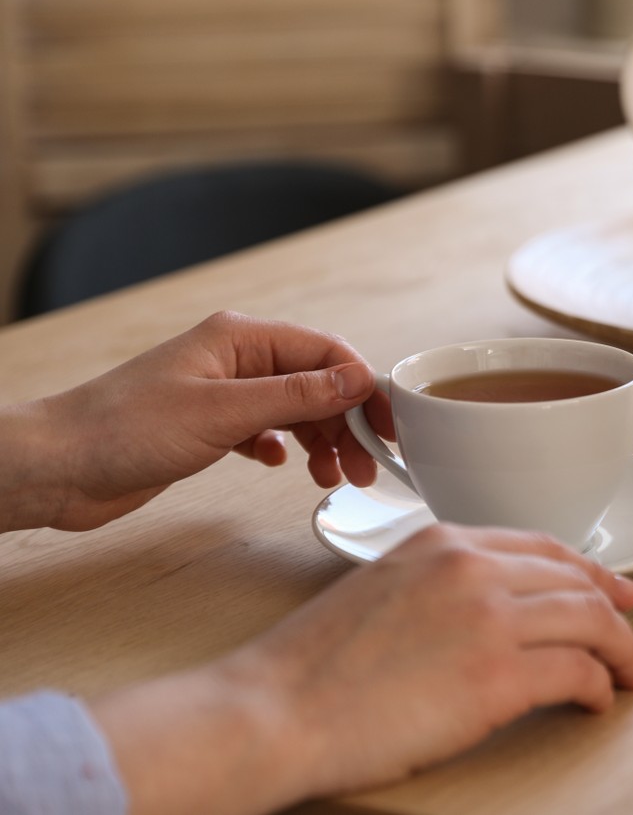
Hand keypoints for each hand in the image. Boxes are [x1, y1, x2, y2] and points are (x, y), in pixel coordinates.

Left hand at [14, 310, 391, 531]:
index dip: (364, 387)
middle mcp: (236, 359)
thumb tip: (356, 381)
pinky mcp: (209, 426)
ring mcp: (223, 392)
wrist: (58, 467)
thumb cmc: (123, 430)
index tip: (390, 427)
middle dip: (348, 422)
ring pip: (296, 409)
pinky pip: (268, 429)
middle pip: (316, 383)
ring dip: (323, 440)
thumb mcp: (221, 413)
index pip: (326, 353)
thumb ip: (295, 397)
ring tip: (333, 477)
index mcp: (241, 338)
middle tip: (366, 466)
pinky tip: (284, 466)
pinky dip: (286, 448)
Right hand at [91, 525, 632, 814]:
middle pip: (575, 579)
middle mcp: (472, 568)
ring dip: (621, 649)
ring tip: (630, 673)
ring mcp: (489, 618)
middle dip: (614, 608)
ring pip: (590, 620)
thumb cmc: (311, 667)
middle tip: (632, 633)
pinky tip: (598, 700)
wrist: (274, 710)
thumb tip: (489, 608)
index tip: (610, 589)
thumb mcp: (380, 589)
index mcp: (442, 542)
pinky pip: (577, 672)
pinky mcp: (498, 677)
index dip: (586, 570)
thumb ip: (438, 584)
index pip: (540, 545)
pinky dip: (599, 686)